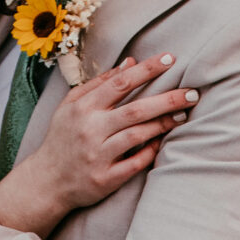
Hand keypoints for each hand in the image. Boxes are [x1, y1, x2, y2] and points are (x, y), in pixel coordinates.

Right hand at [23, 56, 192, 213]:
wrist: (47, 181)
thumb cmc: (63, 137)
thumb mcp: (71, 105)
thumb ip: (100, 83)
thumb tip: (130, 62)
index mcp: (83, 108)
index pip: (120, 83)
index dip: (147, 70)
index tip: (170, 59)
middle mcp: (91, 130)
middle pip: (135, 110)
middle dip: (167, 99)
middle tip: (192, 92)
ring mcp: (98, 155)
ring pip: (137, 135)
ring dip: (163, 124)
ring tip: (183, 115)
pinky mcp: (105, 178)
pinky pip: (135, 163)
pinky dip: (150, 151)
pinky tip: (161, 142)